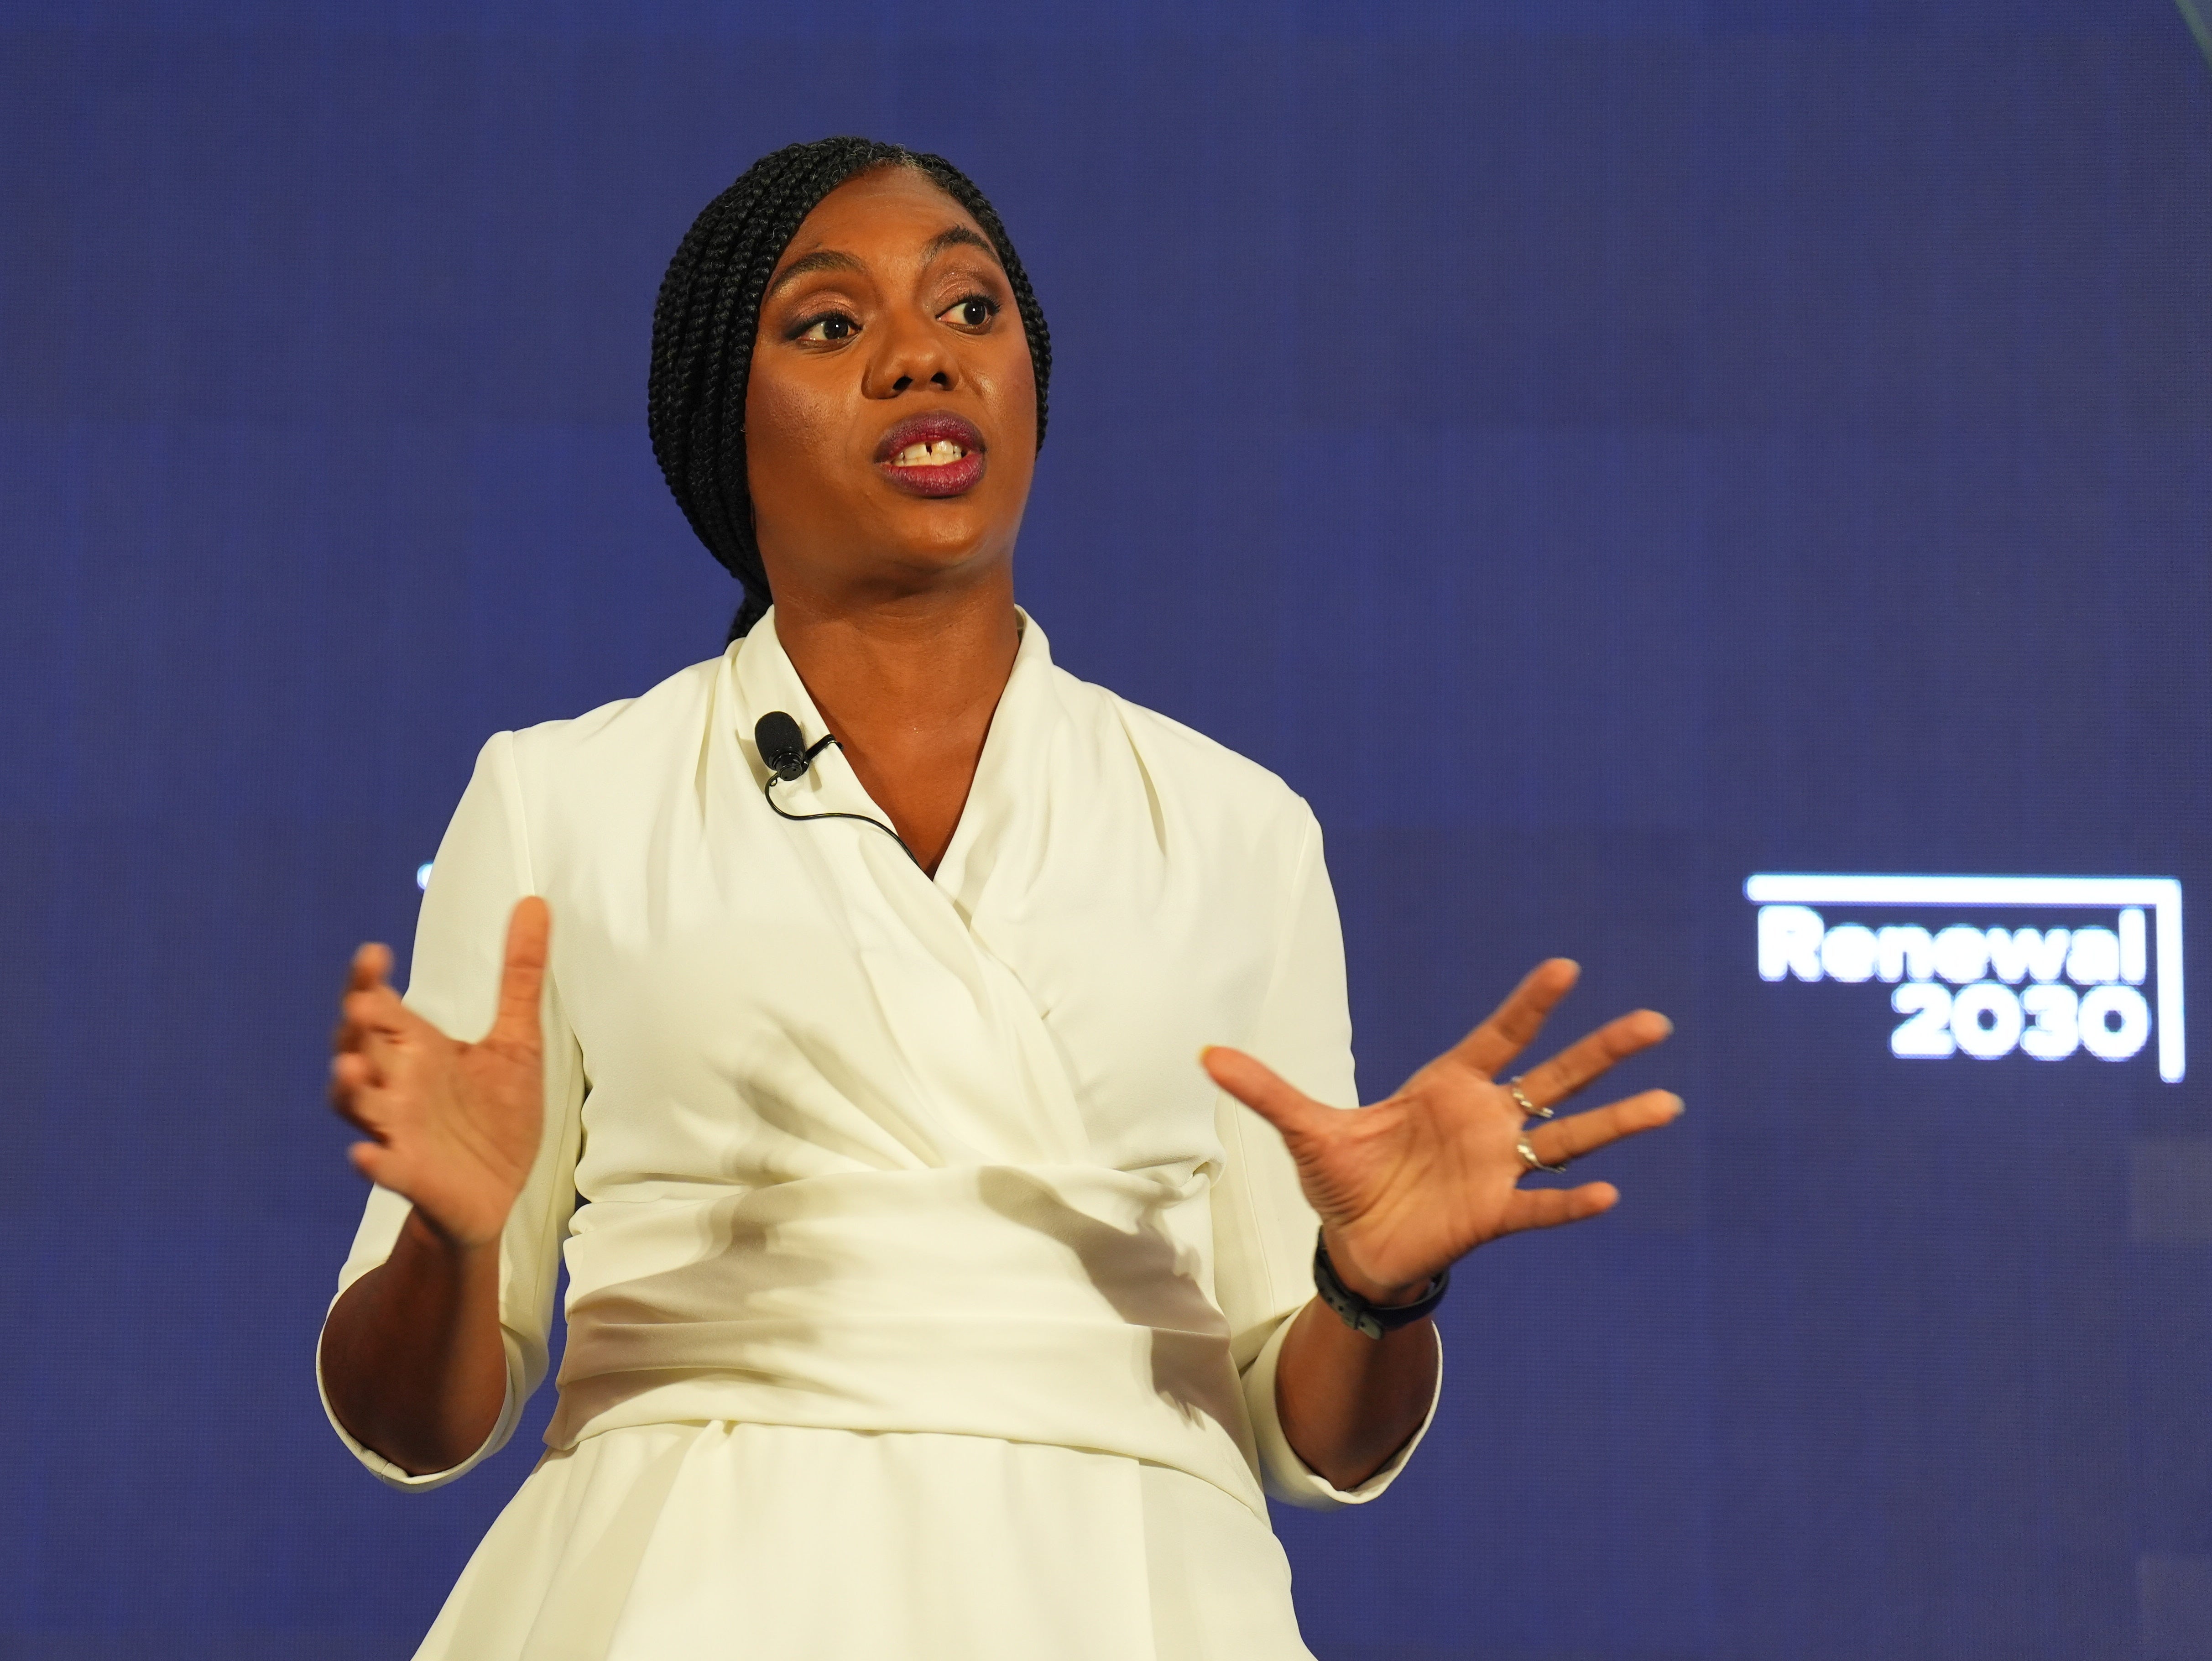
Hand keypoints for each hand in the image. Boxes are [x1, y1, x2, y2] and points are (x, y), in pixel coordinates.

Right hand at [328, 897, 550, 1249]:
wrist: (499, 1190)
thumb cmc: (497, 1114)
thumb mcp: (517, 1041)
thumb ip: (521, 975)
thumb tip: (535, 904)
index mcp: (418, 1050)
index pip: (381, 1009)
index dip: (368, 983)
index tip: (373, 953)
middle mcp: (398, 1085)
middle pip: (359, 1049)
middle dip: (354, 1028)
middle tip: (360, 1002)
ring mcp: (398, 1130)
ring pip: (358, 1105)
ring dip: (349, 1087)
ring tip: (349, 1066)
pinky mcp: (411, 1174)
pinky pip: (383, 1167)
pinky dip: (373, 1161)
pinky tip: (365, 1155)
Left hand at [1202, 958, 1678, 1301]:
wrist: (1356, 1246)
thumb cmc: (1344, 1178)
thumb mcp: (1303, 1130)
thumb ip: (1265, 1090)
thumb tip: (1204, 1053)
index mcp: (1448, 1088)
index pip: (1499, 1036)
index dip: (1531, 1005)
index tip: (1567, 968)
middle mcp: (1486, 1122)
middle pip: (1555, 1078)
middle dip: (1602, 1051)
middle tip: (1656, 1022)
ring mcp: (1498, 1168)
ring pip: (1569, 1140)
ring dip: (1616, 1122)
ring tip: (1667, 1101)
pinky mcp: (1494, 1216)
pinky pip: (1542, 1207)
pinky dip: (1572, 1202)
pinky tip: (1610, 1195)